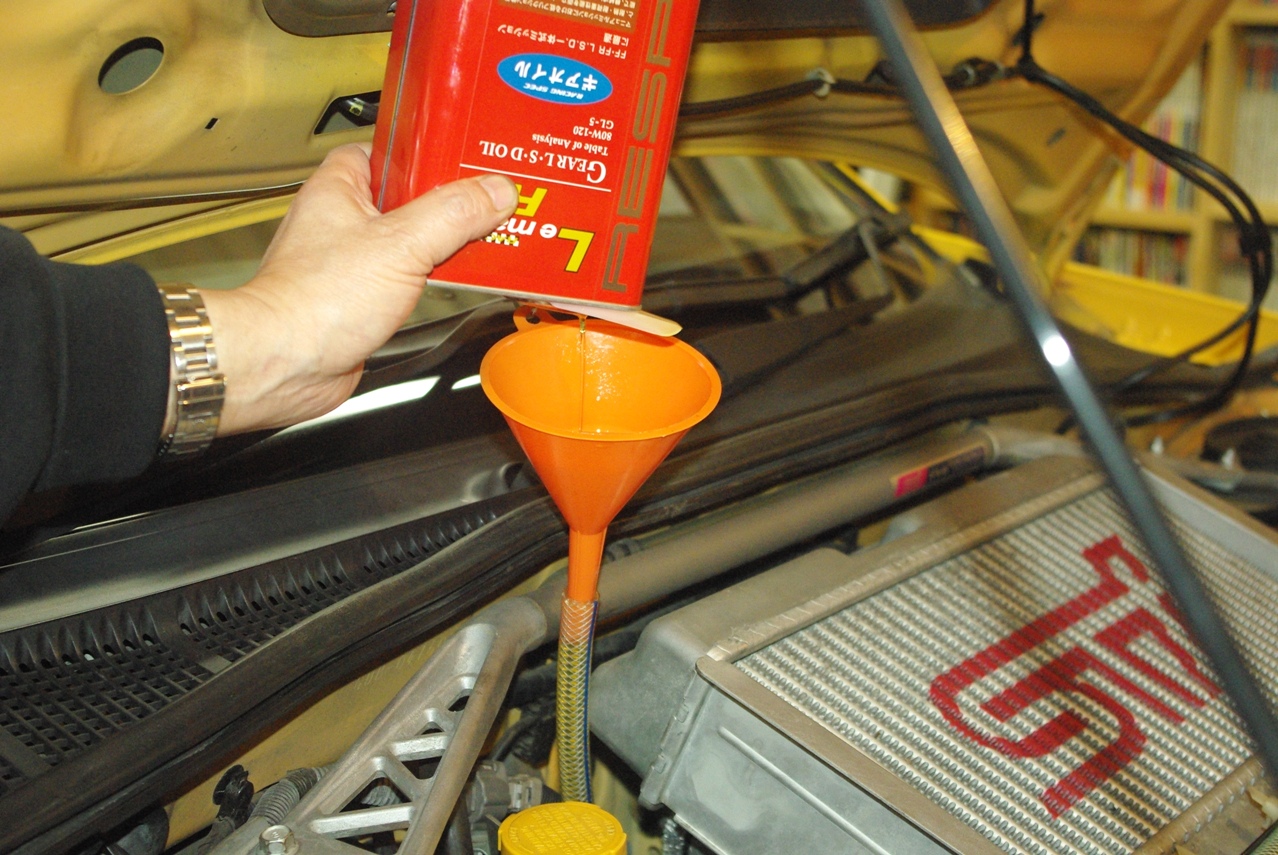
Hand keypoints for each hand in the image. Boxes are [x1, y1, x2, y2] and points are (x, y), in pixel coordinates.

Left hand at [199, 143, 516, 434]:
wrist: (288, 364)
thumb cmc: (313, 302)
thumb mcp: (400, 245)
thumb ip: (453, 214)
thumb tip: (494, 190)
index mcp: (340, 189)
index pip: (386, 150)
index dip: (425, 150)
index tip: (462, 154)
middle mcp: (342, 222)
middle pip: (407, 197)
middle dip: (447, 201)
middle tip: (487, 199)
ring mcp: (351, 261)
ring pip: (409, 239)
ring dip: (443, 242)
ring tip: (483, 236)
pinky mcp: (362, 299)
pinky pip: (407, 277)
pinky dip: (433, 277)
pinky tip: (457, 280)